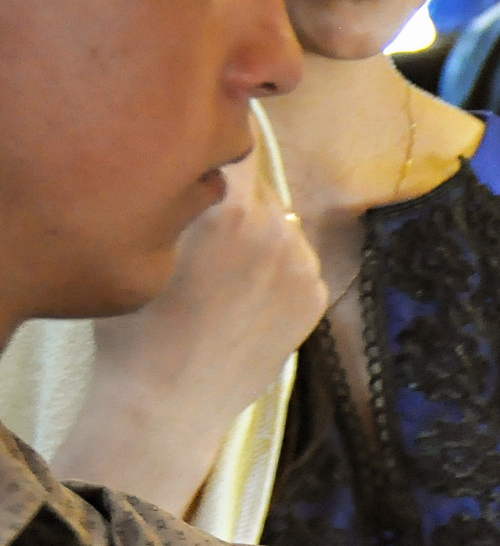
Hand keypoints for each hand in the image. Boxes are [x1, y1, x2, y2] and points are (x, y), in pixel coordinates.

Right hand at [53, 154, 325, 512]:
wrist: (169, 401)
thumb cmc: (137, 324)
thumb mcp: (146, 243)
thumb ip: (184, 198)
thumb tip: (204, 169)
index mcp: (231, 208)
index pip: (237, 145)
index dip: (218, 147)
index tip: (205, 157)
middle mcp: (278, 229)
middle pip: (259, 187)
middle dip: (233, 198)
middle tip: (201, 235)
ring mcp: (304, 265)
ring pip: (281, 224)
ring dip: (257, 235)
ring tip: (219, 277)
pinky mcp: (316, 296)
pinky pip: (296, 262)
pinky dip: (274, 271)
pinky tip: (240, 302)